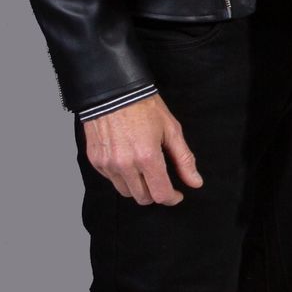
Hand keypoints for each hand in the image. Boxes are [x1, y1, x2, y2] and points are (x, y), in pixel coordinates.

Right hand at [82, 95, 202, 205]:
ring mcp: (108, 165)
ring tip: (146, 170)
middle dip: (156, 194)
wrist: (113, 93)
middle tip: (163, 181)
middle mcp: (125, 165)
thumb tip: (195, 182)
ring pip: (126, 192)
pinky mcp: (96, 162)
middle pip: (143, 198)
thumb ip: (184, 159)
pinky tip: (130, 162)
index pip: (160, 194)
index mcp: (147, 157)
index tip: (177, 195)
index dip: (172, 198)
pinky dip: (123, 177)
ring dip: (139, 188)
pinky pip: (112, 180)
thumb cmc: (144, 107)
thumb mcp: (172, 130)